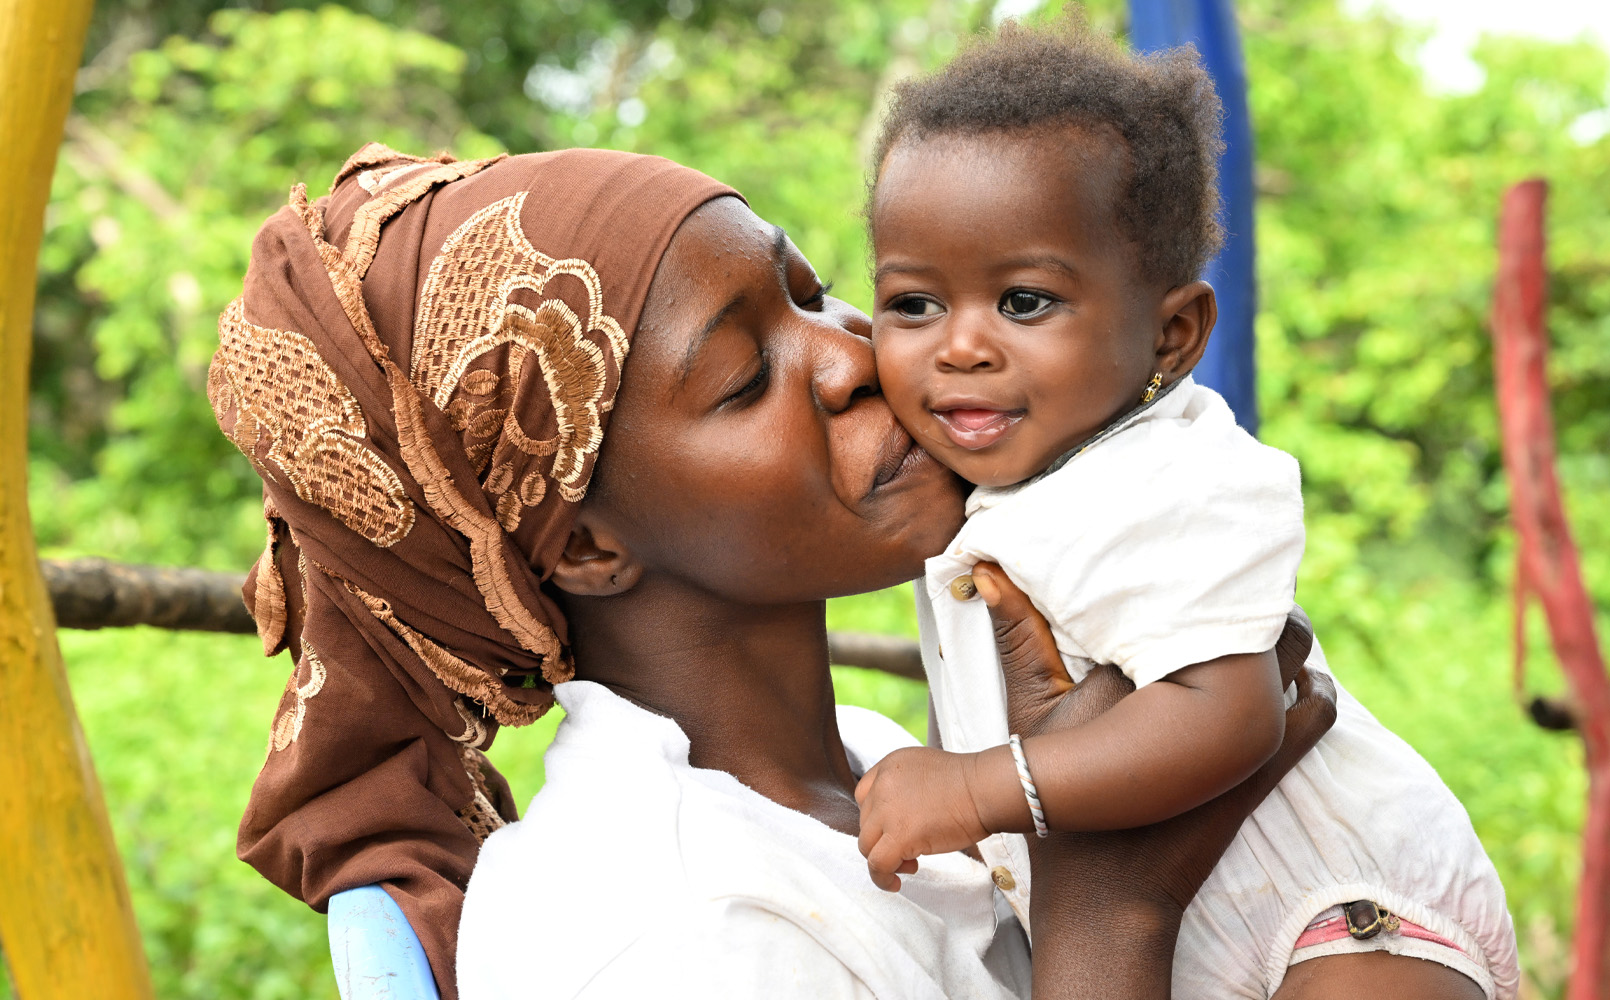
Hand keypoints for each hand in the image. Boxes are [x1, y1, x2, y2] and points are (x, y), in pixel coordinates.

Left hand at [855, 746, 990, 891]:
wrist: (986, 790)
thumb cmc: (970, 785)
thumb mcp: (926, 772)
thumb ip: (905, 789)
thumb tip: (900, 820)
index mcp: (890, 766)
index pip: (864, 795)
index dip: (876, 818)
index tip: (892, 830)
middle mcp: (883, 784)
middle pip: (866, 822)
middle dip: (883, 840)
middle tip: (908, 851)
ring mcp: (888, 809)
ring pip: (866, 845)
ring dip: (884, 859)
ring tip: (909, 864)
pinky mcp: (899, 834)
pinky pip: (877, 864)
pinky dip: (882, 878)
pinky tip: (895, 883)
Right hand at [973, 562, 1334, 998]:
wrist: (1107, 892)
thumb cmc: (1058, 796)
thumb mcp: (1030, 712)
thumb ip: (1017, 637)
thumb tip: (988, 570)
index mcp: (1142, 666)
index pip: (1190, 595)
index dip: (1199, 575)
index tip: (1192, 562)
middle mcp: (1202, 690)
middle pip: (1252, 617)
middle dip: (1247, 602)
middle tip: (1228, 593)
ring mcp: (1243, 730)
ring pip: (1292, 659)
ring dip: (1281, 643)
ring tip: (1256, 633)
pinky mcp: (1268, 767)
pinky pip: (1316, 712)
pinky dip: (1311, 689)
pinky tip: (1294, 685)